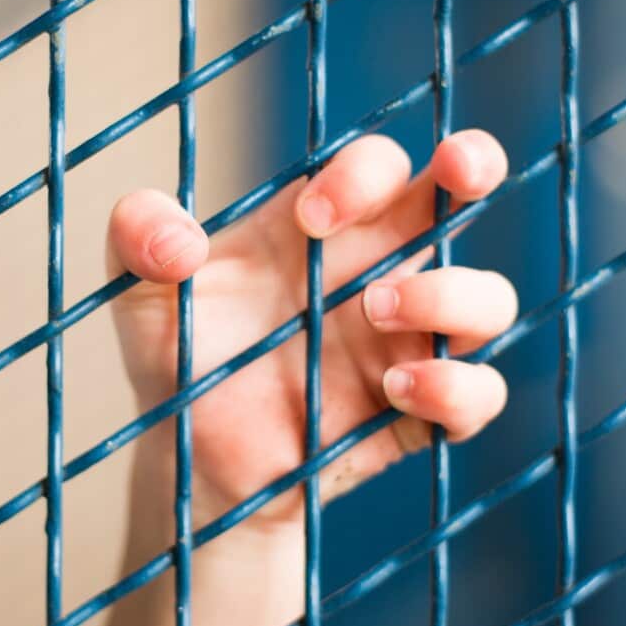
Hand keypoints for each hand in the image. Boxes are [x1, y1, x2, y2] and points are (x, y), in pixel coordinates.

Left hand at [106, 130, 514, 524]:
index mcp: (327, 229)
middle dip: (472, 164)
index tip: (310, 219)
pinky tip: (394, 390)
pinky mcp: (418, 415)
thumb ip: (136, 240)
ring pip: (488, 297)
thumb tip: (179, 239)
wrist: (192, 461)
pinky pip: (480, 393)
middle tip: (453, 169)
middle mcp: (380, 273)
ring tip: (376, 310)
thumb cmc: (179, 361)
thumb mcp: (139, 295)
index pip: (380, 166)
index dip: (363, 173)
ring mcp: (407, 343)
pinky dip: (455, 386)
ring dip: (449, 293)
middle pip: (461, 195)